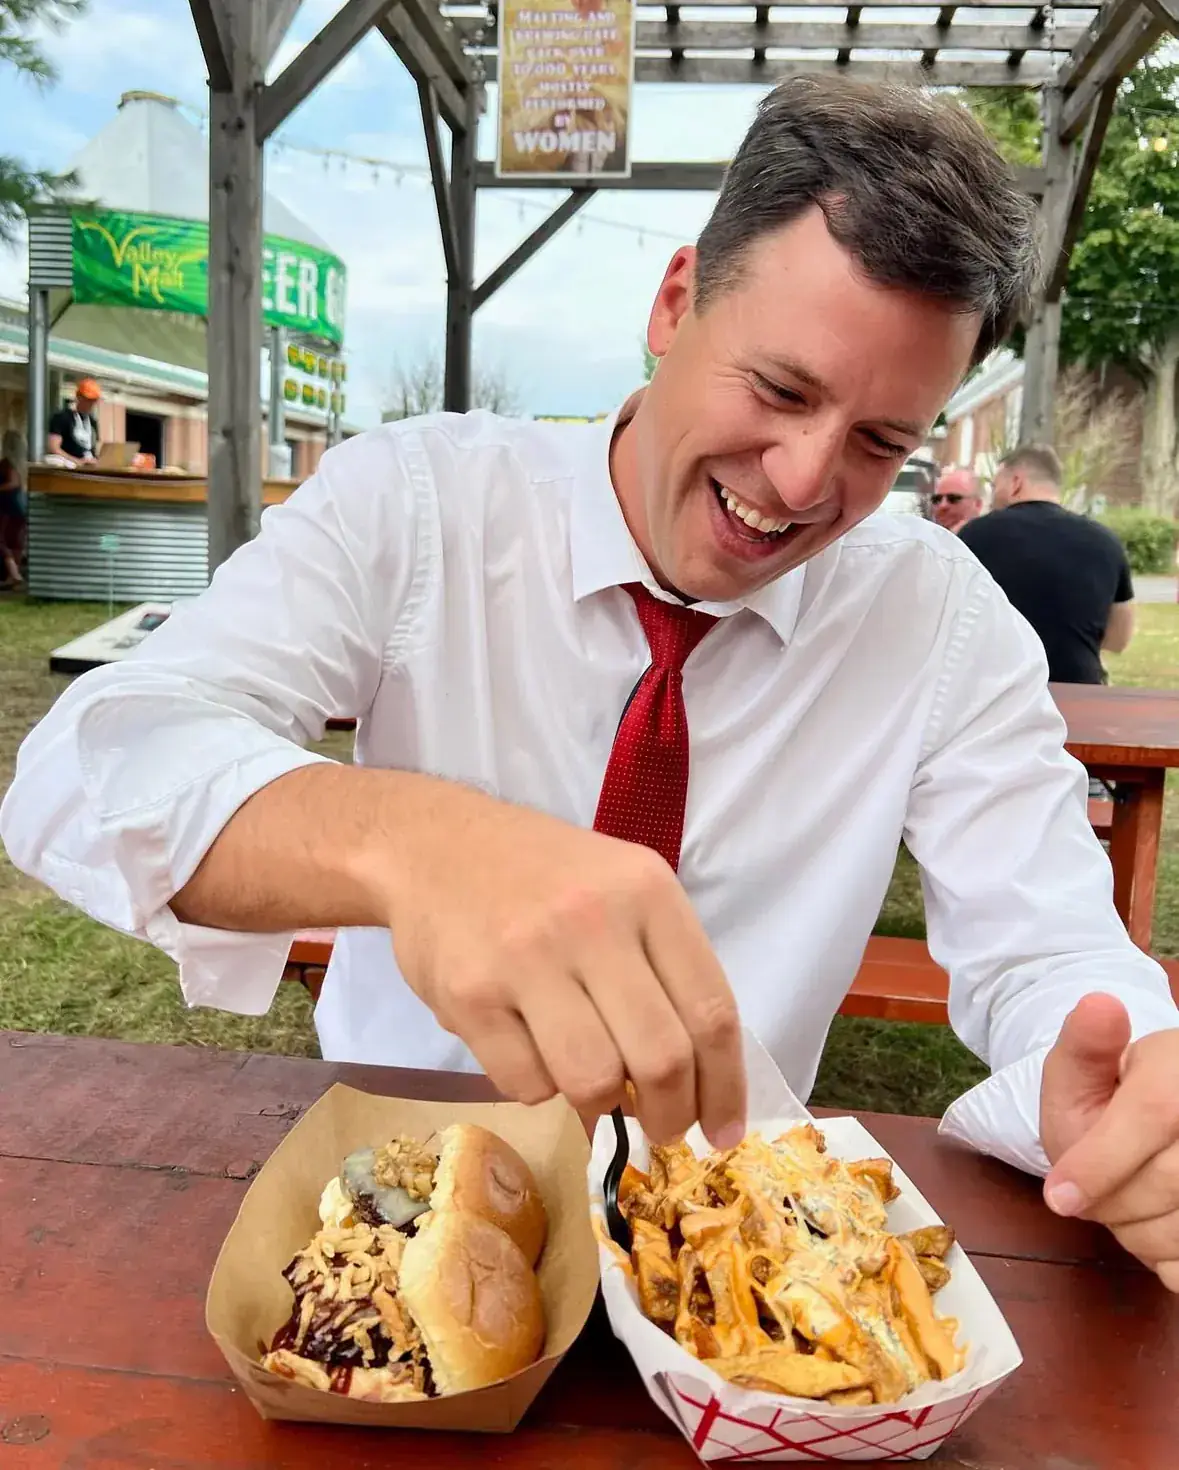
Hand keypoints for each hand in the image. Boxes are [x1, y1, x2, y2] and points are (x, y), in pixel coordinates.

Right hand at [381, 785, 745, 1149]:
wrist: (432, 845)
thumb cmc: (543, 875)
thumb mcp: (622, 889)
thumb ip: (661, 969)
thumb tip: (693, 1082)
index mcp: (647, 892)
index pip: (711, 1010)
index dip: (725, 1086)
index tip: (724, 1131)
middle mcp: (593, 920)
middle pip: (660, 1057)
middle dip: (670, 1114)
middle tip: (662, 1127)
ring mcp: (527, 957)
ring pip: (594, 1079)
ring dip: (602, 1107)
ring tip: (595, 1092)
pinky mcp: (469, 993)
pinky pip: (525, 1082)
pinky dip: (538, 1087)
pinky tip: (531, 1052)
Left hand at [1041, 992, 1178, 1288]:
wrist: (1164, 1113)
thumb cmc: (1114, 1095)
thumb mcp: (1087, 1064)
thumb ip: (1085, 1044)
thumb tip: (1099, 1007)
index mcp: (1178, 1072)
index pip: (1153, 1115)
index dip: (1101, 1163)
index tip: (1059, 1199)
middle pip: (1167, 1181)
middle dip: (1113, 1202)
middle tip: (1088, 1197)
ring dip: (1143, 1235)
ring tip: (1124, 1207)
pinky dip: (1171, 1261)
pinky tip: (1158, 1228)